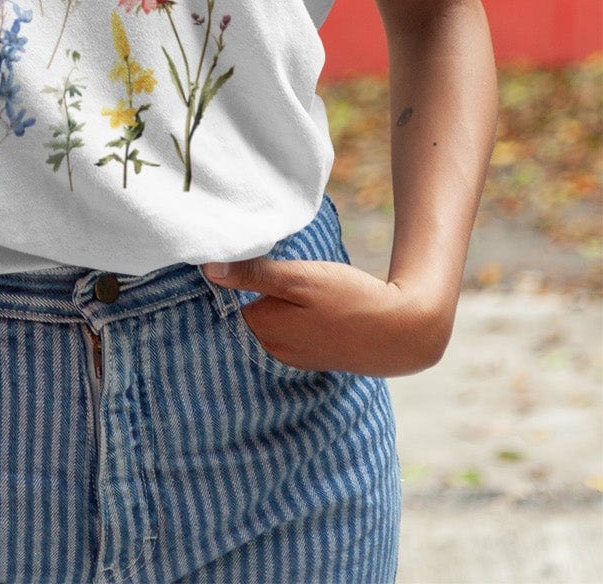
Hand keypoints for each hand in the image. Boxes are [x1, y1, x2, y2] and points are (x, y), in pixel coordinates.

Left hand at [200, 255, 453, 375]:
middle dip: (254, 289)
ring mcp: (295, 355)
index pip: (230, 298)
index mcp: (264, 330)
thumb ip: (254, 274)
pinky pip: (291, 328)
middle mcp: (274, 349)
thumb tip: (208, 268)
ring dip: (276, 300)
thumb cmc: (349, 300)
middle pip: (249, 309)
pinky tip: (311, 301)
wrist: (403, 331)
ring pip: (271, 318)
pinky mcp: (314, 353)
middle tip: (273, 264)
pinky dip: (294, 312)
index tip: (245, 256)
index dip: (237, 274)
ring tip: (297, 282)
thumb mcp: (300, 278)